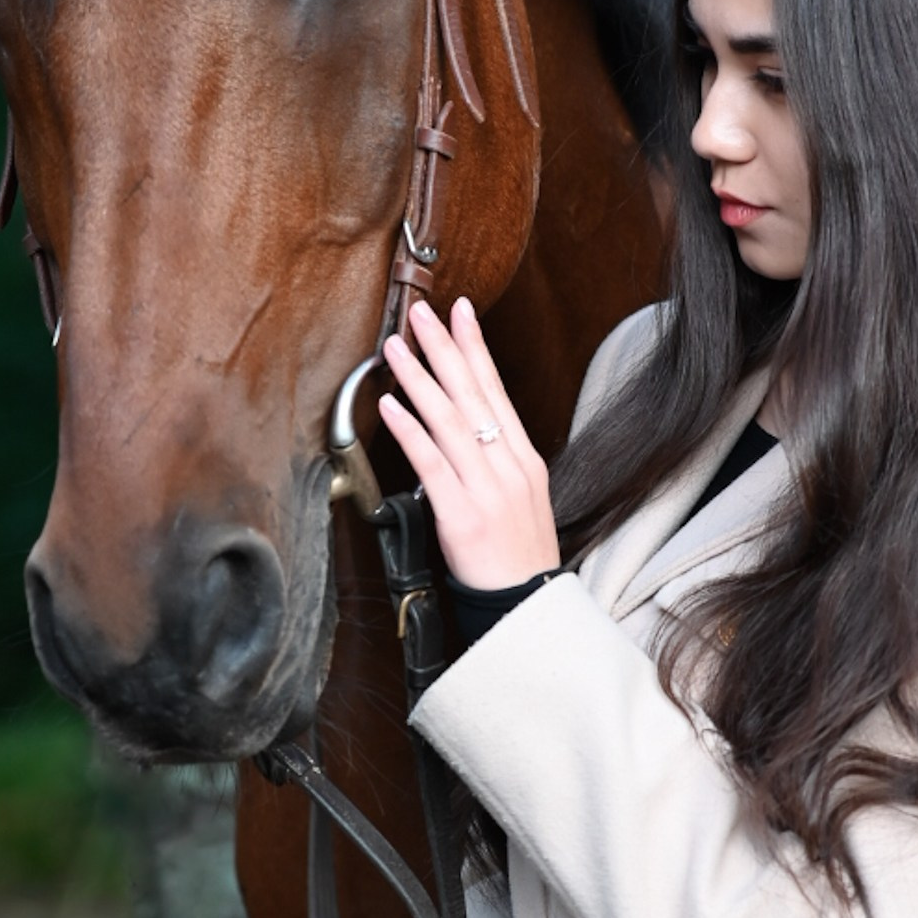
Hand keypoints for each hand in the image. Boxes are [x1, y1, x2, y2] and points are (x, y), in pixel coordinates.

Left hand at [378, 299, 560, 591]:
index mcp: (523, 458)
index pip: (496, 390)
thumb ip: (494, 462)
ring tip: (395, 348)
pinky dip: (410, 431)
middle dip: (444, 347)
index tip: (460, 312)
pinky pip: (432, 464)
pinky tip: (391, 407)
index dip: (475, 347)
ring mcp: (487, 488)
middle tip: (421, 313)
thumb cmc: (518, 556)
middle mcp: (508, 465)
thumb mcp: (521, 498)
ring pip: (450, 420)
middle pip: (473, 393)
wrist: (526, 604)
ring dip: (419, 378)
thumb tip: (461, 432)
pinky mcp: (462, 514)